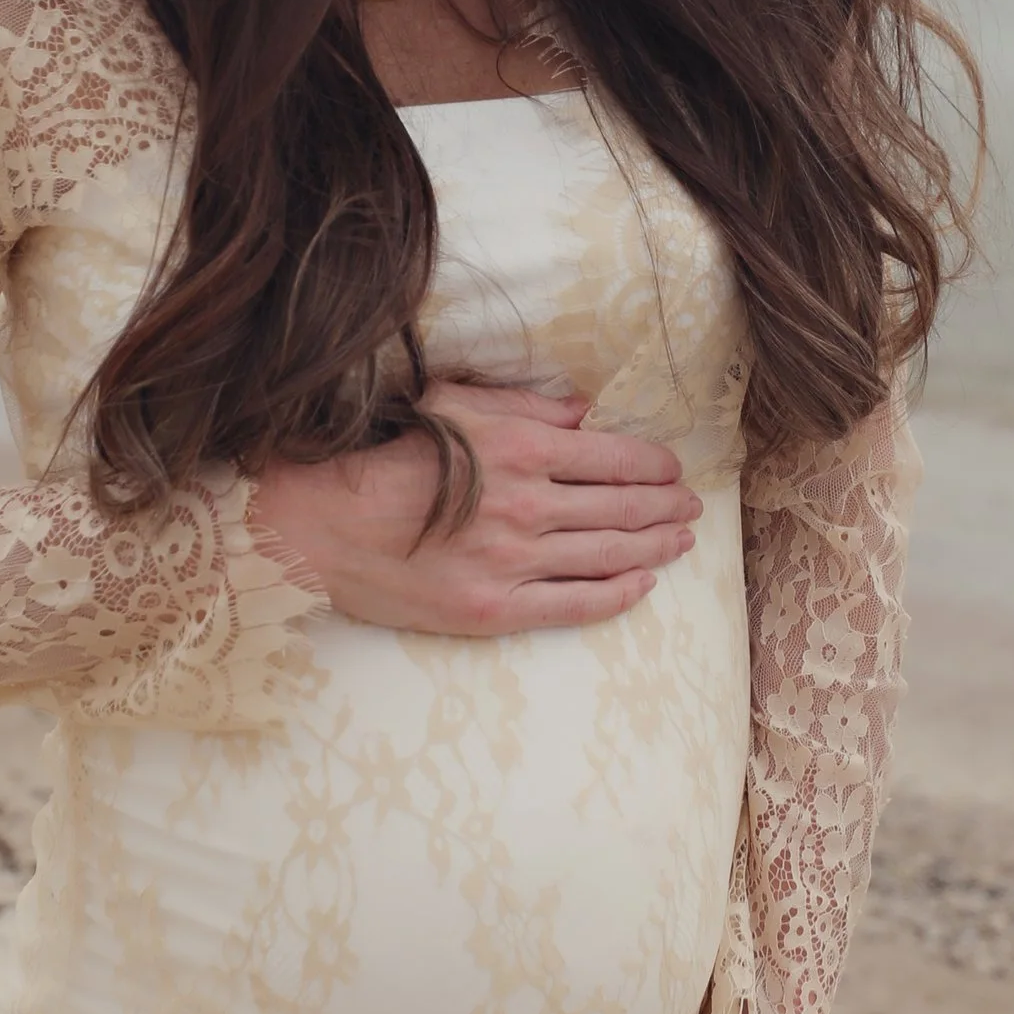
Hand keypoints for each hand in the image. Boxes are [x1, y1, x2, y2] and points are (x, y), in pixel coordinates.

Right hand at [247, 381, 696, 634]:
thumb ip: (525, 405)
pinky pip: (576, 604)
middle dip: (666, 507)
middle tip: (691, 508)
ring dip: (655, 547)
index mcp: (521, 449)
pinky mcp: (497, 609)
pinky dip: (619, 593)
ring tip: (680, 541)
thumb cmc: (383, 456)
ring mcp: (514, 562)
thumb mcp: (453, 404)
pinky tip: (642, 584)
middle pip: (623, 508)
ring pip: (610, 555)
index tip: (673, 470)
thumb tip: (585, 412)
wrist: (322, 526)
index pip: (615, 458)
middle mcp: (528, 506)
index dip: (655, 466)